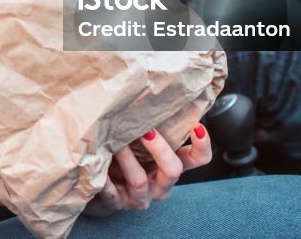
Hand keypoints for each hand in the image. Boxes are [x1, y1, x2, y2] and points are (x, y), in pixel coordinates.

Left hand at [84, 124, 211, 216]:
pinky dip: (105, 180)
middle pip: (172, 170)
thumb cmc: (124, 159)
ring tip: (116, 144)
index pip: (198, 160)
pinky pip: (111, 193)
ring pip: (139, 180)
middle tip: (147, 131)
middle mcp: (160, 184)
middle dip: (160, 149)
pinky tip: (98, 167)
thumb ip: (150, 129)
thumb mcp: (141, 145)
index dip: (202, 146)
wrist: (100, 191)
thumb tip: (148, 94)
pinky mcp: (116, 204)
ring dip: (127, 159)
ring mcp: (139, 197)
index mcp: (171, 167)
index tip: (197, 126)